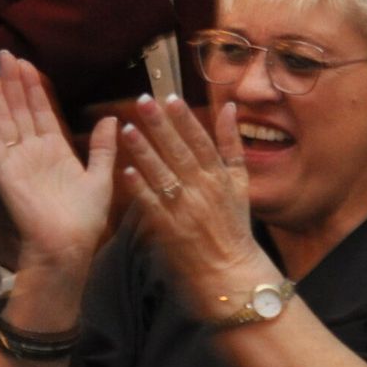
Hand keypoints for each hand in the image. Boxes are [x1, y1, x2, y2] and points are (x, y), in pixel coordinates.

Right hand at [0, 50, 116, 271]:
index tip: (28, 64)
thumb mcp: (101, 176)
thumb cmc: (85, 218)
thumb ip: (102, 147)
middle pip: (20, 109)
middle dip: (13, 82)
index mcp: (56, 151)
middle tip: (4, 53)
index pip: (42, 112)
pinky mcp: (6, 172)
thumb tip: (112, 119)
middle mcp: (34, 151)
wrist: (67, 244)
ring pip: (6, 120)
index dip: (34, 88)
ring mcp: (18, 160)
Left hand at [118, 95, 267, 306]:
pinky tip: (125, 171)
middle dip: (161, 126)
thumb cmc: (234, 225)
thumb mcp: (241, 182)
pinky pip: (152, 204)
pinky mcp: (170, 228)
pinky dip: (140, 188)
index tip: (170, 99)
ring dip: (145, 152)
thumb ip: (233, 145)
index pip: (202, 141)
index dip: (185, 120)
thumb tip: (229, 109)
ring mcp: (186, 208)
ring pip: (163, 174)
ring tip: (127, 129)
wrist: (230, 268)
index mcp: (221, 177)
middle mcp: (204, 189)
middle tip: (143, 102)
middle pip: (180, 152)